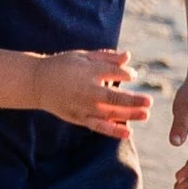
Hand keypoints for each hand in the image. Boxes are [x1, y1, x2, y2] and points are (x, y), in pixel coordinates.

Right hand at [31, 45, 151, 135]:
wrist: (37, 83)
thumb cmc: (63, 66)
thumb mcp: (83, 56)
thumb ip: (107, 57)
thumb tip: (129, 56)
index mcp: (87, 71)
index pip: (114, 73)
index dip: (127, 74)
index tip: (133, 75)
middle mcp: (86, 90)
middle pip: (114, 98)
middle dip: (134, 100)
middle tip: (149, 101)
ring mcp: (82, 107)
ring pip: (109, 114)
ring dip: (129, 115)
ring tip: (146, 115)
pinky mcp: (79, 118)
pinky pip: (98, 126)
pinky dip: (113, 131)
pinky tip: (128, 132)